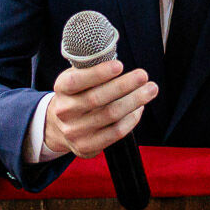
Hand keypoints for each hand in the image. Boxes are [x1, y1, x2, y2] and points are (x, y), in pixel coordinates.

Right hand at [41, 58, 158, 158]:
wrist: (60, 127)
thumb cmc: (78, 95)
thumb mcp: (78, 78)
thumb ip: (94, 70)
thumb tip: (120, 63)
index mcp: (61, 89)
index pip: (76, 81)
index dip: (98, 73)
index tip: (119, 65)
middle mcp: (64, 111)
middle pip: (97, 99)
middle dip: (124, 85)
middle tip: (143, 75)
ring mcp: (74, 131)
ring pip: (110, 115)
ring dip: (134, 100)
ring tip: (150, 89)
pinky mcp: (86, 146)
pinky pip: (115, 132)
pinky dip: (131, 118)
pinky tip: (140, 107)